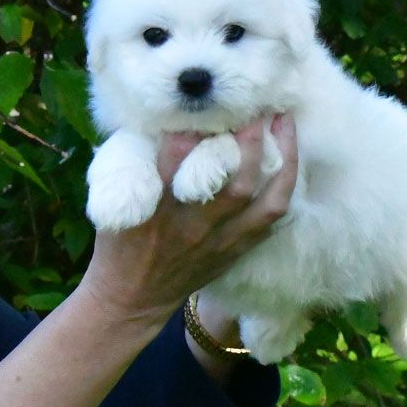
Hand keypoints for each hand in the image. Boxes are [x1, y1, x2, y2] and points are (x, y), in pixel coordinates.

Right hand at [79, 114, 297, 329]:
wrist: (131, 298)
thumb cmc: (120, 243)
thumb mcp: (116, 200)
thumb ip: (139, 162)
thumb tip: (167, 122)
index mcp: (156, 208)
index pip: (177, 161)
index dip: (194, 130)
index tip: (206, 107)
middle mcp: (192, 225)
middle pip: (232, 183)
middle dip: (250, 143)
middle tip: (258, 111)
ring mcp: (219, 241)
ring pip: (263, 202)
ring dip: (282, 162)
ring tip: (286, 126)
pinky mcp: (234, 252)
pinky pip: (270, 222)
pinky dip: (283, 191)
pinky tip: (290, 164)